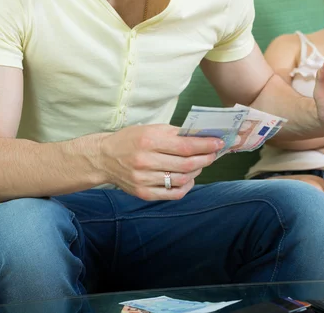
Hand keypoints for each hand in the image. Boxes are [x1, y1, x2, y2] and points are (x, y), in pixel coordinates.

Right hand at [98, 124, 223, 200]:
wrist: (104, 158)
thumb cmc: (131, 140)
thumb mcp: (151, 129)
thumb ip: (175, 133)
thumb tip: (202, 136)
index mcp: (149, 140)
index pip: (185, 146)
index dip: (206, 145)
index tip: (219, 143)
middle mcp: (146, 161)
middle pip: (186, 164)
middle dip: (205, 158)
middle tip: (214, 154)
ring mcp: (144, 179)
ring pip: (182, 180)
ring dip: (197, 172)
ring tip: (200, 164)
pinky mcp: (143, 193)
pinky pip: (173, 193)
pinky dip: (186, 186)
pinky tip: (189, 178)